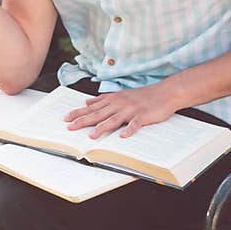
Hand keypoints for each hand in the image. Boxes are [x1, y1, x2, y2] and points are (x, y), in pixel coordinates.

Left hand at [63, 85, 177, 138]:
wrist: (164, 92)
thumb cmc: (142, 96)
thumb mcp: (120, 94)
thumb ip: (103, 99)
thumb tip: (87, 101)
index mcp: (113, 99)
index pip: (92, 107)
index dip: (78, 113)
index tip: (66, 118)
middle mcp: (119, 104)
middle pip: (98, 114)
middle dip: (83, 121)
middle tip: (70, 127)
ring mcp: (131, 110)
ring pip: (114, 120)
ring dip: (102, 128)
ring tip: (91, 135)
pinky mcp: (143, 116)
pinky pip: (135, 124)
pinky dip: (129, 130)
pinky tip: (123, 136)